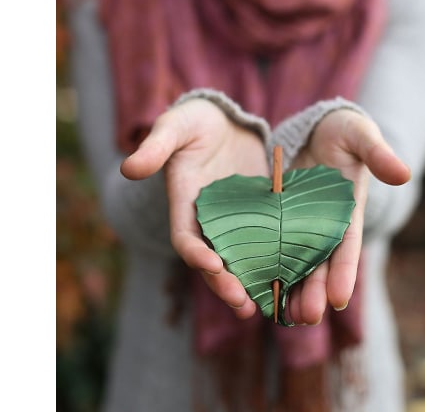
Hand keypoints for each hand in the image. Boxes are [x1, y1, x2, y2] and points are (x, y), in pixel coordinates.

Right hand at [120, 98, 268, 319]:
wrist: (224, 121)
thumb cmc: (194, 121)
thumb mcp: (175, 127)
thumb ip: (156, 147)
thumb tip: (129, 168)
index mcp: (184, 204)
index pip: (185, 238)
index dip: (196, 254)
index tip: (213, 265)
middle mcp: (208, 220)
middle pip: (213, 260)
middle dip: (226, 283)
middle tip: (243, 304)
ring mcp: (235, 220)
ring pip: (241, 258)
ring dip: (251, 282)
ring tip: (269, 303)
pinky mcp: (260, 215)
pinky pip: (268, 241)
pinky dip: (276, 259)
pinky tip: (296, 275)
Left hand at [285, 109, 410, 324]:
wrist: (318, 129)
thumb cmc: (344, 132)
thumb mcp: (361, 137)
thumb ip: (378, 154)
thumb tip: (404, 173)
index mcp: (348, 211)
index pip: (347, 246)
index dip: (345, 272)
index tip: (339, 298)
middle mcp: (325, 225)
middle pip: (320, 263)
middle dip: (314, 291)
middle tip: (306, 317)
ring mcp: (300, 224)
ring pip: (296, 262)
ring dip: (291, 289)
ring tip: (283, 316)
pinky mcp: (278, 218)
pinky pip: (271, 244)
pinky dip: (266, 265)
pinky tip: (256, 287)